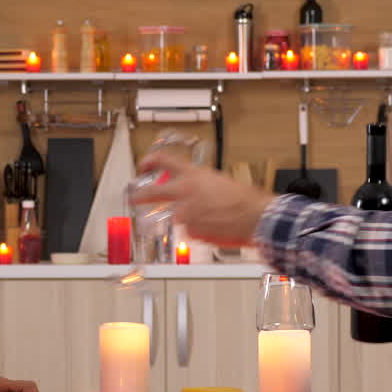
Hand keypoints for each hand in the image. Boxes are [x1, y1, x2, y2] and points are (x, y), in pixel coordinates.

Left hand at [130, 151, 275, 246]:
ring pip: (175, 216)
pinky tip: (215, 226)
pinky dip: (198, 230)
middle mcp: (184, 192)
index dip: (150, 161)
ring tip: (208, 217)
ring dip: (186, 218)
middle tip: (136, 197)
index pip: (163, 161)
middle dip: (140, 195)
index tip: (144, 165)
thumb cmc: (245, 199)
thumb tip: (196, 191)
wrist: (256, 217)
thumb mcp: (219, 181)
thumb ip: (201, 184)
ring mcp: (184, 213)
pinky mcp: (189, 230)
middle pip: (151, 192)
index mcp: (193, 175)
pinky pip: (189, 230)